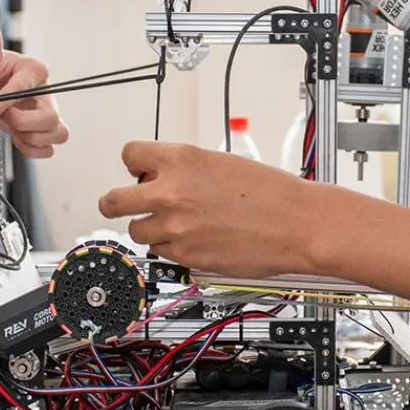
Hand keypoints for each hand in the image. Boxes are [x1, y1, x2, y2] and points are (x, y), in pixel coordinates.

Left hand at [0, 51, 68, 157]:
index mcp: (34, 70)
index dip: (3, 103)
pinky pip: (48, 149)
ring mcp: (48, 114)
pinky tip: (17, 138)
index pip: (24, 88)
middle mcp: (46, 93)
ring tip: (13, 127)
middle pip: (51, 117)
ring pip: (58, 134)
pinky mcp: (44, 131)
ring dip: (30, 137)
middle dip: (23, 123)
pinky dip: (31, 149)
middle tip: (6, 117)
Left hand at [98, 142, 324, 276]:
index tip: (138, 170)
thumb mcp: (221, 163)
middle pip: (113, 200)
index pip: (129, 155)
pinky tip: (197, 239)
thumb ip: (185, 169)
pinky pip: (163, 252)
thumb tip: (162, 177)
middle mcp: (170, 192)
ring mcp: (174, 227)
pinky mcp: (184, 255)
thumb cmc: (271, 193)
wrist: (296, 224)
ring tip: (175, 225)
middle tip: (120, 204)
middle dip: (115, 202)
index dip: (134, 164)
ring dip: (150, 228)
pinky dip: (173, 247)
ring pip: (137, 231)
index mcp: (181, 160)